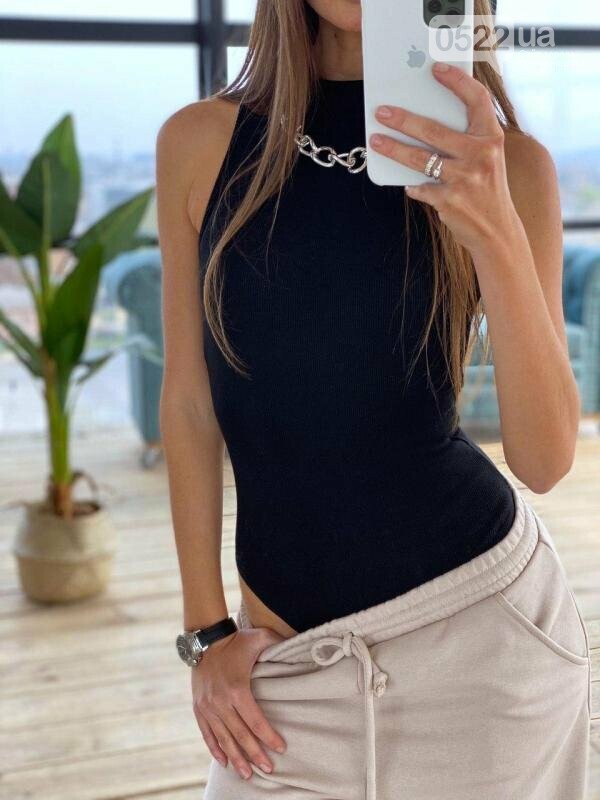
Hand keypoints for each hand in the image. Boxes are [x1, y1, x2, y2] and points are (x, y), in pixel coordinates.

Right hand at [191, 627, 287, 779]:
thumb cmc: (237, 639)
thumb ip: (279, 644)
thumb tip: (302, 648)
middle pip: (240, 735)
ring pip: (223, 739)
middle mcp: (220, 701)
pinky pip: (207, 733)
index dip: (269, 737)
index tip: (281, 748)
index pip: (256, 721)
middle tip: (268, 769)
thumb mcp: (260, 637)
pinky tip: (224, 761)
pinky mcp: (199, 707)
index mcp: (237, 689)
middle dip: (255, 754)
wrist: (206, 639)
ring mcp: (208, 706)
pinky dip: (215, 749)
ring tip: (247, 774)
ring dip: (236, 758)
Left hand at [369, 61, 520, 254]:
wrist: (497, 231)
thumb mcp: (486, 160)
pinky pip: (420, 188)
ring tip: (376, 140)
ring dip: (393, 149)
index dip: (457, 81)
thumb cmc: (486, 190)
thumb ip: (466, 140)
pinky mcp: (450, 201)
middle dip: (403, 119)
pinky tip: (406, 184)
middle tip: (382, 112)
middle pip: (434, 130)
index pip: (477, 100)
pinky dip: (412, 185)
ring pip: (420, 159)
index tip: (435, 68)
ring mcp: (465, 179)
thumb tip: (424, 124)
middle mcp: (481, 156)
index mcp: (492, 139)